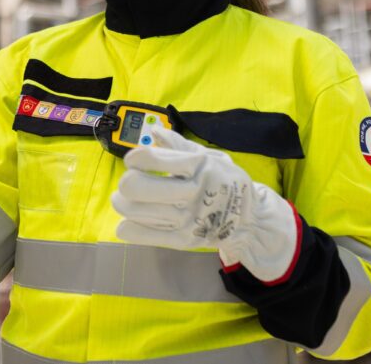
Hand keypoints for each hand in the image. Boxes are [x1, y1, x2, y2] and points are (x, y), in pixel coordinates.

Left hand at [111, 126, 299, 282]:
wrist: (250, 220)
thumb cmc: (225, 182)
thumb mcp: (211, 157)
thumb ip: (180, 146)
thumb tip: (155, 131)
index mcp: (198, 166)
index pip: (157, 159)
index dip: (138, 158)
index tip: (132, 160)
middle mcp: (193, 191)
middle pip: (144, 187)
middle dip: (127, 184)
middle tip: (125, 182)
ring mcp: (189, 217)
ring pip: (143, 212)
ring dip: (124, 205)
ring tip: (120, 201)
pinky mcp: (186, 239)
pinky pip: (152, 236)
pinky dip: (133, 231)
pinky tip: (123, 227)